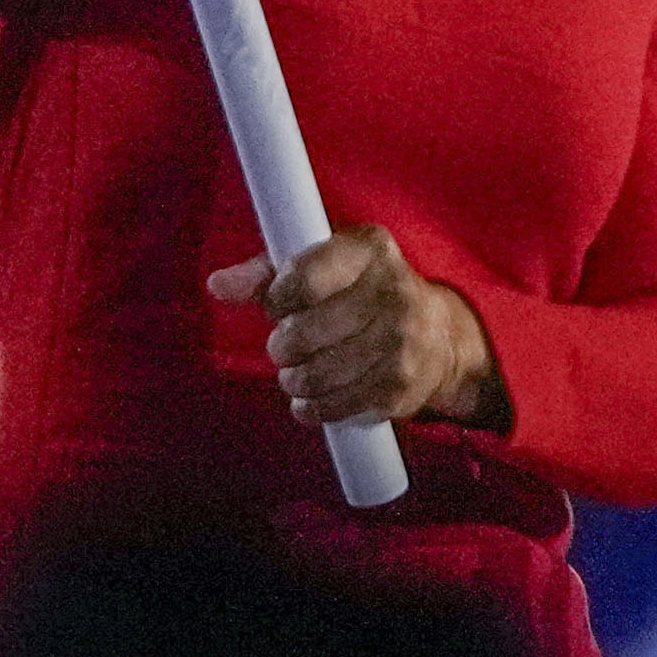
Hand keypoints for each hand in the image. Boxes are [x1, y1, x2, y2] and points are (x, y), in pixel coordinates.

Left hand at [207, 228, 500, 435]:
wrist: (438, 336)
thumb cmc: (360, 294)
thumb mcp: (321, 267)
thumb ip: (265, 274)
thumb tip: (218, 285)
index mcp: (370, 248)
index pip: (304, 277)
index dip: (277, 298)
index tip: (277, 306)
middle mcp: (394, 289)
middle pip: (305, 332)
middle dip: (282, 346)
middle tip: (284, 347)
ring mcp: (402, 339)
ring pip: (316, 375)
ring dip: (294, 381)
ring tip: (296, 374)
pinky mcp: (400, 384)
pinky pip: (336, 405)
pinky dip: (313, 408)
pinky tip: (311, 399)